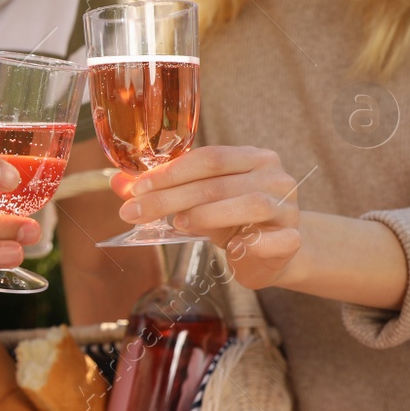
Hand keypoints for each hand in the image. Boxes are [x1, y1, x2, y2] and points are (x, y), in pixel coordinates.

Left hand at [111, 146, 302, 289]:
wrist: (275, 253)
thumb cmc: (232, 220)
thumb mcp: (197, 202)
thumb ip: (162, 190)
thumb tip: (117, 183)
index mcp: (253, 158)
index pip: (208, 158)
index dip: (169, 173)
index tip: (135, 190)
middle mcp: (275, 177)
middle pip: (218, 182)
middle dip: (170, 197)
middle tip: (134, 212)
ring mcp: (288, 208)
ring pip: (249, 204)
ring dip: (207, 214)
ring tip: (177, 224)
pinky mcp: (292, 239)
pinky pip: (273, 240)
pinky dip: (250, 244)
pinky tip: (231, 249)